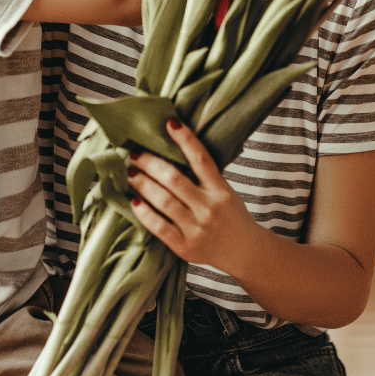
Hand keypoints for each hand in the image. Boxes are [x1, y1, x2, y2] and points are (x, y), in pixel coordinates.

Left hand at [125, 119, 258, 274]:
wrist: (243, 251)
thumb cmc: (229, 215)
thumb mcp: (225, 191)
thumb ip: (204, 176)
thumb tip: (172, 148)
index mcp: (220, 191)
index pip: (201, 160)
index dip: (186, 139)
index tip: (169, 123)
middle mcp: (209, 208)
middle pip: (174, 179)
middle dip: (150, 163)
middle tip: (134, 154)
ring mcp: (197, 229)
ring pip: (164, 201)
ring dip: (143, 184)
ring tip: (131, 173)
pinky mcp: (185, 247)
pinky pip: (159, 226)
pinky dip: (144, 212)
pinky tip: (133, 201)